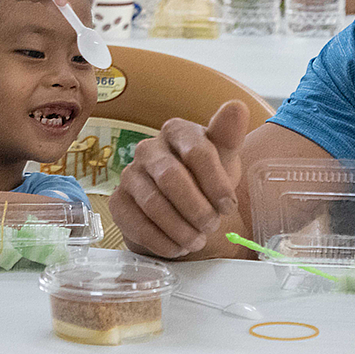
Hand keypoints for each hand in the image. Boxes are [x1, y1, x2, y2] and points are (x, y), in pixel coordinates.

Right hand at [108, 100, 249, 257]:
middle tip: (212, 226)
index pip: (197, 152)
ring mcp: (129, 174)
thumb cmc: (205, 176)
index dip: (215, 183)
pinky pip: (136, 223)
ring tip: (197, 240)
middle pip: (171, 177)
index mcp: (177, 131)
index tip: (229, 206)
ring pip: (153, 203)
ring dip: (180, 228)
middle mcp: (148, 148)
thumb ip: (229, 133)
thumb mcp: (224, 156)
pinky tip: (178, 247)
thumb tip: (236, 106)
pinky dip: (161, 240)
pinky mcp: (118, 202)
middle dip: (196, 208)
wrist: (184, 205)